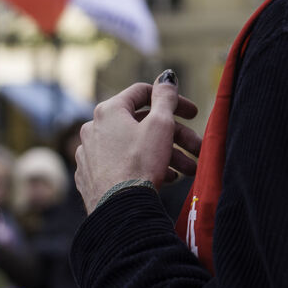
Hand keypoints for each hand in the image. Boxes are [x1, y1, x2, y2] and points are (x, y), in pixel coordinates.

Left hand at [75, 70, 201, 212]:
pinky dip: (144, 167)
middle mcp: (94, 128)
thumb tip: (166, 77)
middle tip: (197, 147)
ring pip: (135, 146)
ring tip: (187, 170)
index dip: (173, 100)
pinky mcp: (90, 177)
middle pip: (143, 124)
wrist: (119, 210)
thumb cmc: (140, 163)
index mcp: (109, 110)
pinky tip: (164, 178)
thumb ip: (166, 97)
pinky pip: (122, 164)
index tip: (193, 114)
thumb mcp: (160, 125)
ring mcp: (90, 154)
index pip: (143, 93)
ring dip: (165, 155)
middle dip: (175, 136)